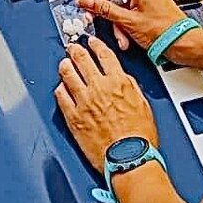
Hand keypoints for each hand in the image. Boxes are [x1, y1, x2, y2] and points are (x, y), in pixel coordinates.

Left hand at [56, 39, 157, 171]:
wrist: (129, 160)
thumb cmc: (139, 139)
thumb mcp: (143, 105)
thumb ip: (130, 87)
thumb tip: (122, 78)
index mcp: (118, 83)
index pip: (104, 55)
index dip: (96, 45)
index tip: (92, 42)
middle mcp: (99, 89)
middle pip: (82, 60)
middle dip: (75, 50)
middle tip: (72, 48)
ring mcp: (83, 102)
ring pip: (67, 74)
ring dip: (65, 66)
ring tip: (64, 64)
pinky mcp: (73, 117)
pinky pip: (61, 96)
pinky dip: (60, 89)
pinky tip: (61, 87)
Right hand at [78, 0, 186, 51]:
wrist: (184, 44)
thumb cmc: (165, 32)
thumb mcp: (127, 21)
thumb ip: (103, 9)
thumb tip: (86, 1)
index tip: (83, 2)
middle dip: (103, 10)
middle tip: (92, 18)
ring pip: (119, 5)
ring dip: (115, 22)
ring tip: (118, 36)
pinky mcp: (148, 8)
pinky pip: (128, 12)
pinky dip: (124, 24)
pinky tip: (126, 37)